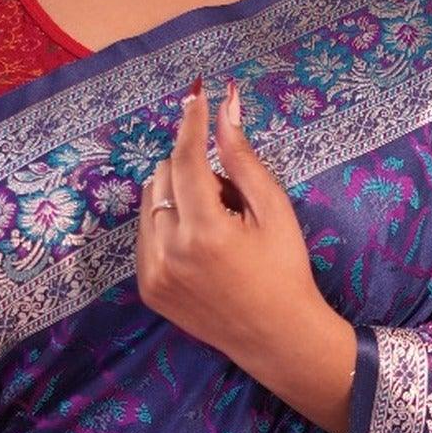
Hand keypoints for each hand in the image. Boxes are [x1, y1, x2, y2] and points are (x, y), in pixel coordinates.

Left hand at [135, 75, 323, 368]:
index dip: (191, 124)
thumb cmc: (285, 268)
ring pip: (151, 201)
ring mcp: (153, 273)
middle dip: (194, 170)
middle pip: (164, 175)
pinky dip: (167, 223)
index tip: (196, 95)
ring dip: (178, 195)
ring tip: (215, 224)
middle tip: (228, 197)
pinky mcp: (148, 288)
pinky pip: (146, 232)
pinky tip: (199, 244)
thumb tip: (224, 106)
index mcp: (205, 232)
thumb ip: (242, 157)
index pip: (185, 160)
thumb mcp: (273, 209)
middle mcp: (170, 253)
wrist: (277, 337)